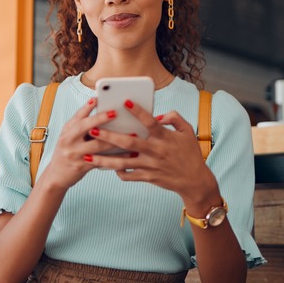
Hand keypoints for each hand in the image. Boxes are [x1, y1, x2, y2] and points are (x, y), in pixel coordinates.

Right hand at [39, 98, 119, 189]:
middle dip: (100, 119)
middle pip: (85, 127)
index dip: (87, 107)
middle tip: (115, 113)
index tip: (98, 98)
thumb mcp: (68, 136)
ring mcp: (75, 154)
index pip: (77, 116)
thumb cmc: (66, 151)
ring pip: (97, 145)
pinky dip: (116, 157)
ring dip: (115, 139)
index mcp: (67, 131)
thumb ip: (80, 123)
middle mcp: (69, 141)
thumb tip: (95, 104)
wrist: (56, 176)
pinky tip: (128, 154)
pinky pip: (102, 161)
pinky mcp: (82, 167)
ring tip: (131, 134)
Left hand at [85, 100, 217, 200]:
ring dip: (104, 159)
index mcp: (164, 137)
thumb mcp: (187, 131)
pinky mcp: (148, 177)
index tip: (125, 101)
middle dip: (109, 136)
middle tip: (93, 130)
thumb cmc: (190, 153)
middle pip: (128, 142)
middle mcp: (155, 151)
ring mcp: (150, 166)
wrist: (194, 181)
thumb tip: (157, 115)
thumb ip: (173, 118)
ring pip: (123, 162)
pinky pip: (128, 175)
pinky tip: (109, 166)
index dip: (138, 111)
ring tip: (88, 155)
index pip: (149, 122)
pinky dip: (118, 171)